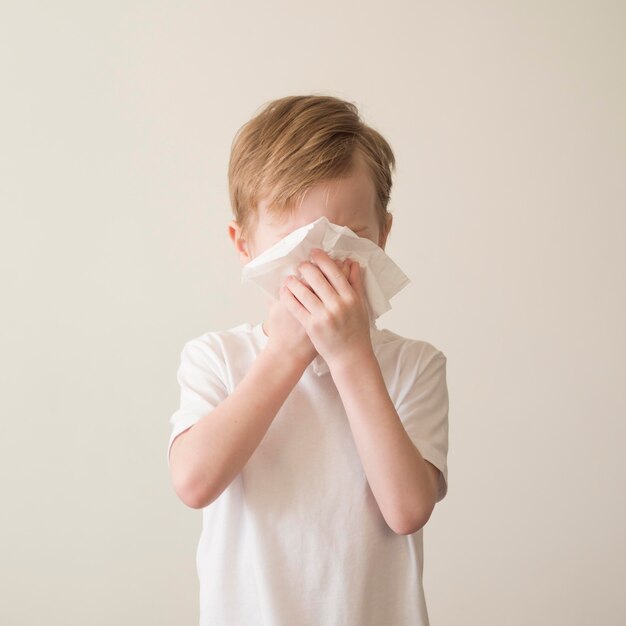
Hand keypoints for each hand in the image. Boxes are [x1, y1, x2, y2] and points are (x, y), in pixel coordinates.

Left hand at [280, 248, 371, 367]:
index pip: (334, 272)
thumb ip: (356, 283)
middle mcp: (338, 305)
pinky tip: (284, 291)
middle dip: (306, 267)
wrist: (351, 356)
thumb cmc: (357, 331)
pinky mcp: (312, 326)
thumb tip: (353, 262)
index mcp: (351, 298)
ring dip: (294, 281)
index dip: (323, 260)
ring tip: (290, 277)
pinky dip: (288, 296)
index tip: (314, 252)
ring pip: (304, 291)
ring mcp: (324, 316)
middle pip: (318, 279)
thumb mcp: (361, 306)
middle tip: (300, 263)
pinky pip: (296, 307)